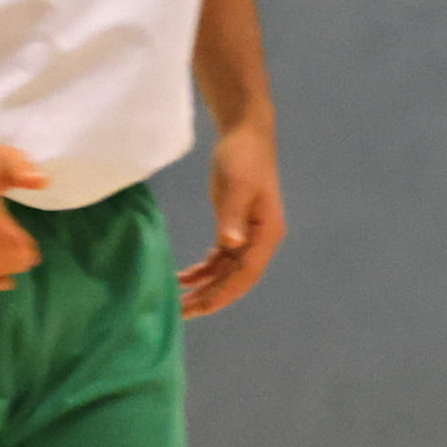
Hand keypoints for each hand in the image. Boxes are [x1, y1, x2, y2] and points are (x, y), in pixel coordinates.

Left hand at [178, 120, 282, 317]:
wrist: (245, 133)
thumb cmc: (242, 156)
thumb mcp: (235, 184)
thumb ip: (231, 215)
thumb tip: (230, 244)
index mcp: (267, 233)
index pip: (246, 273)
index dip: (223, 293)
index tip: (200, 307)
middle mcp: (261, 240)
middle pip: (237, 279)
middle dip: (211, 296)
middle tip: (182, 312)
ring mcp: (249, 236)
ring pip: (228, 272)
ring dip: (206, 286)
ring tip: (179, 301)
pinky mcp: (236, 228)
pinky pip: (221, 259)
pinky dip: (204, 270)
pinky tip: (185, 277)